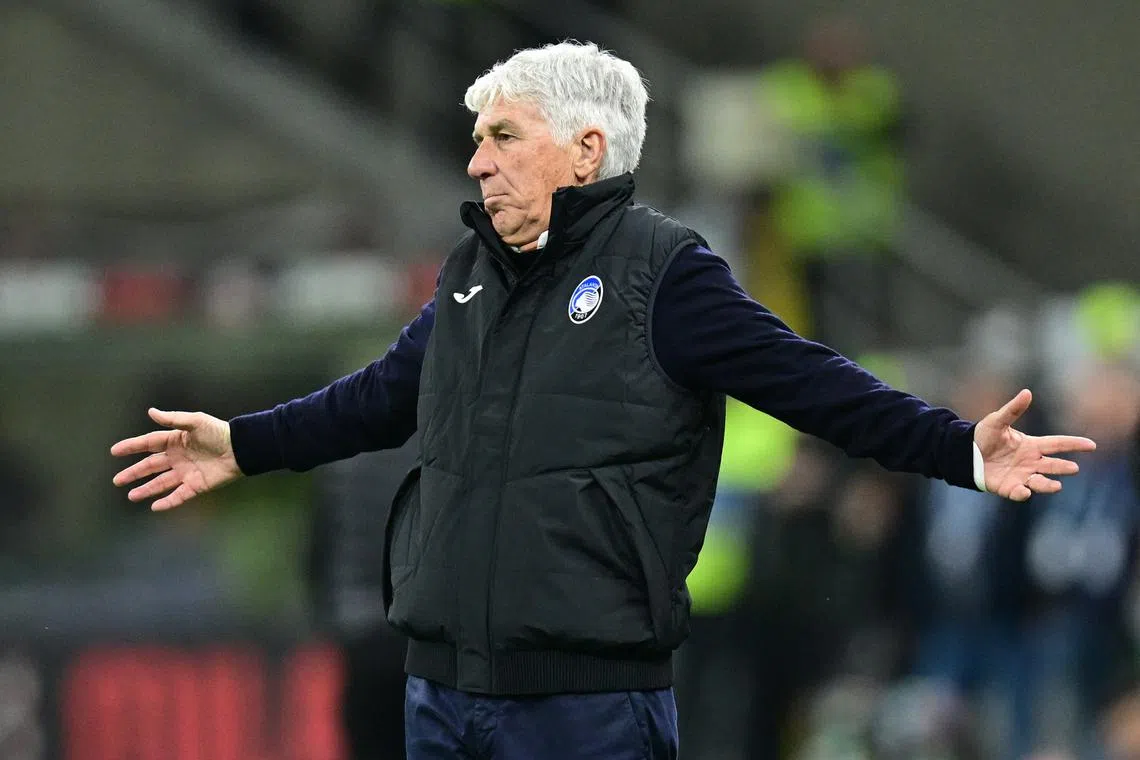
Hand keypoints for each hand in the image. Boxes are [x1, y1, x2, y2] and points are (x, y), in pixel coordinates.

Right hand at [111, 408, 241, 510]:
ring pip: (161, 483)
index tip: (115, 451)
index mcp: (175, 441)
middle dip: (134, 473)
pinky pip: (179, 495)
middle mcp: (178, 458)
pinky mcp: (196, 485)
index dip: (132, 447)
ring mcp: (186, 473)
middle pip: (151, 466)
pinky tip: (155, 506)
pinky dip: (167, 502)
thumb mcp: (195, 421)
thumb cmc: (219, 432)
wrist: (240, 449)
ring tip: (131, 496)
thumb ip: (173, 419)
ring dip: (146, 490)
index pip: (148, 444)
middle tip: (117, 480)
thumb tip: (151, 412)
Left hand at [974, 389, 1096, 501]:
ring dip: (1048, 485)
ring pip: (1040, 482)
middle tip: (1074, 468)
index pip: (1057, 444)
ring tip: (1057, 486)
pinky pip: (1018, 492)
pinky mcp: (1008, 487)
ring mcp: (1021, 476)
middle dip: (1063, 467)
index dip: (1074, 444)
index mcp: (1032, 445)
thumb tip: (1027, 392)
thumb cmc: (985, 436)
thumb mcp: (998, 420)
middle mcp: (1030, 462)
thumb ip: (1013, 409)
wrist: (966, 454)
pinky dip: (1022, 493)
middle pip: (1052, 465)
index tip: (1091, 445)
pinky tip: (1025, 491)